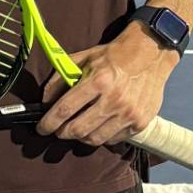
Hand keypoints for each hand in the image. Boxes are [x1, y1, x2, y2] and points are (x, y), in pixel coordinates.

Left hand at [35, 25, 176, 147]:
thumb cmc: (114, 56)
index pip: (65, 109)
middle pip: (78, 129)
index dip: (49, 122)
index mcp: (98, 80)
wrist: (151, 54)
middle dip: (62, 133)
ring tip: (76, 129)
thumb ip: (61, 77)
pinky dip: (101, 136)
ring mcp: (129, 113)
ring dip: (80, 137)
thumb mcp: (84, 58)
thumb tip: (45, 100)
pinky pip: (113, 139)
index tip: (41, 128)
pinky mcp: (140, 122)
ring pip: (94, 139)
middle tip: (58, 130)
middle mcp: (114, 99)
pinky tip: (98, 126)